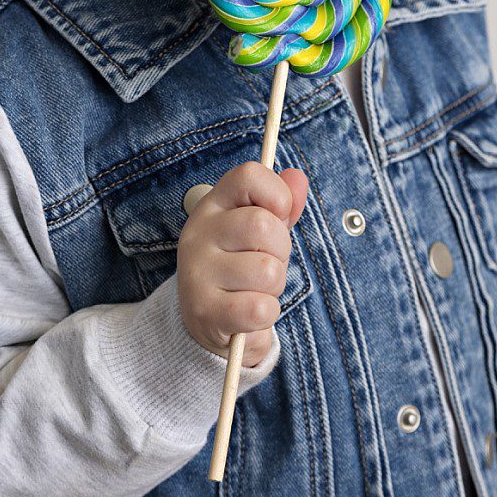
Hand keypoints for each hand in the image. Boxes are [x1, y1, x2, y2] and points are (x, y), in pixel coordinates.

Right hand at [176, 161, 308, 368]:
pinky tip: (249, 312)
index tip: (277, 217)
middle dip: (281, 250)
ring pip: (267, 271)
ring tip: (255, 290)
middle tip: (266, 263)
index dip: (277, 195)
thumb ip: (279, 205)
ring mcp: (198, 272)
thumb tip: (298, 177)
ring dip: (273, 287)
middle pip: (263, 225)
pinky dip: (266, 314)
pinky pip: (260, 308)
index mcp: (212, 206)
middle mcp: (198, 233)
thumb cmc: (239, 268)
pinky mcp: (206, 311)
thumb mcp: (257, 232)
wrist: (207, 320)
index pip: (248, 176)